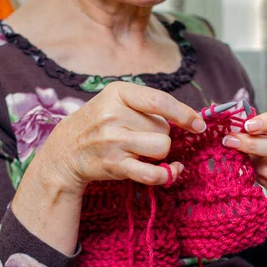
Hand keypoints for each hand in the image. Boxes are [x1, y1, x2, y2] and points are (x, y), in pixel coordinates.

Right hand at [12, 82, 205, 255]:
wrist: (67, 150)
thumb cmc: (100, 124)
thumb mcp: (116, 101)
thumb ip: (148, 105)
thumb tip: (191, 119)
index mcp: (117, 93)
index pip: (160, 100)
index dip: (184, 113)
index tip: (200, 124)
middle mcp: (114, 115)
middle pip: (164, 129)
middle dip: (161, 135)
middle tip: (141, 138)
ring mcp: (114, 141)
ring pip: (162, 148)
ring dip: (161, 153)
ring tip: (143, 151)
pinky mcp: (115, 165)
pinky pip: (153, 173)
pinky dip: (167, 174)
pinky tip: (171, 171)